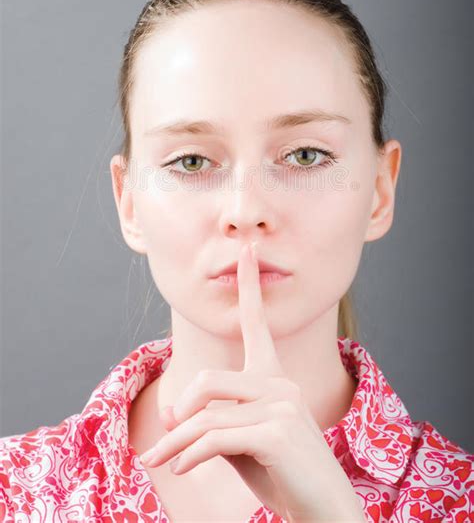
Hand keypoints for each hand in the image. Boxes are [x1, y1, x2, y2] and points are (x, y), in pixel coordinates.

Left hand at [139, 242, 365, 521]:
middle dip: (179, 412)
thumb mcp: (239, 444)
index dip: (250, 285)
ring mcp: (281, 405)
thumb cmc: (282, 476)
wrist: (322, 512)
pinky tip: (180, 469)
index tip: (246, 251)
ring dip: (175, 442)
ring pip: (205, 413)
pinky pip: (213, 435)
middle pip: (208, 380)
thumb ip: (210, 422)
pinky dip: (188, 454)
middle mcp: (280, 384)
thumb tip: (170, 414)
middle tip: (161, 443)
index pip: (259, 323)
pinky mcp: (275, 431)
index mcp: (274, 379)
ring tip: (159, 461)